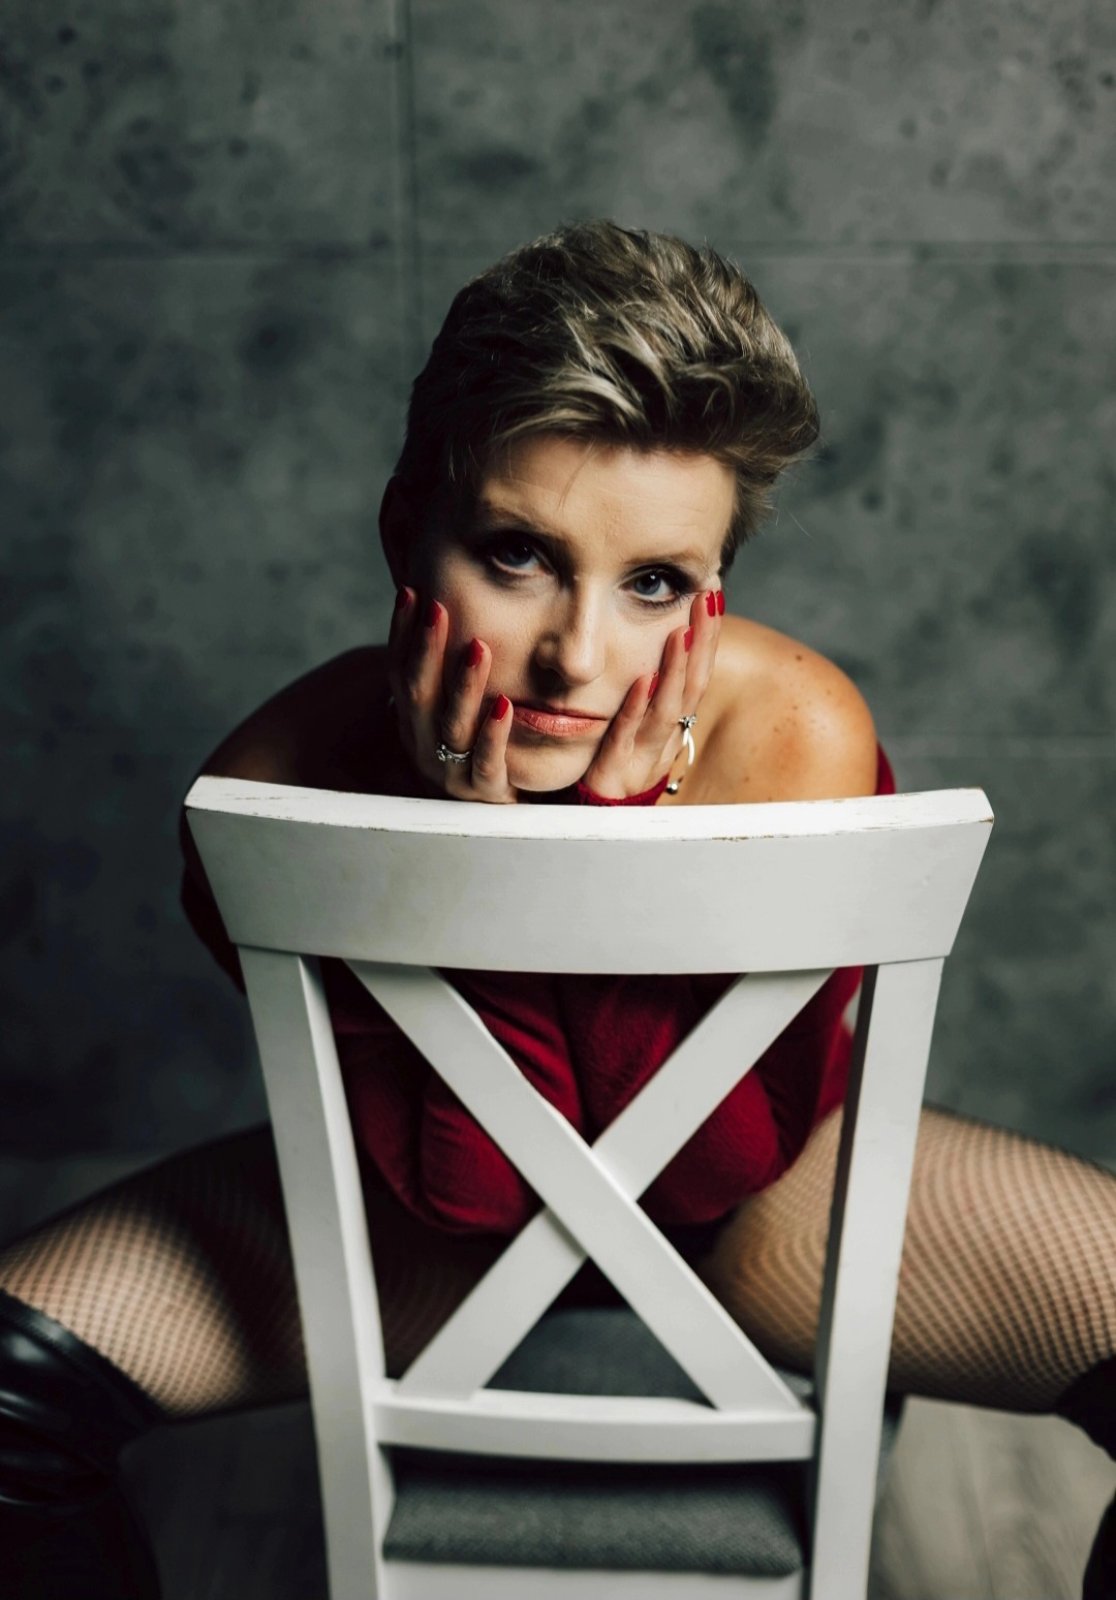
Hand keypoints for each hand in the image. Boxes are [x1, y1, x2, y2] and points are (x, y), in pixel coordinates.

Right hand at [387, 587, 518, 802]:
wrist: (501, 802)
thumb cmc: (478, 741)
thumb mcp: (455, 699)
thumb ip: (445, 662)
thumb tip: (441, 602)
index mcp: (412, 718)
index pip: (398, 668)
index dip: (401, 631)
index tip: (410, 590)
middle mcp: (422, 743)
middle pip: (417, 693)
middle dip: (426, 648)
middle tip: (438, 608)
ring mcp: (450, 769)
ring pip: (450, 725)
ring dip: (464, 685)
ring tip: (479, 648)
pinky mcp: (484, 790)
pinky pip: (486, 762)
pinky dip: (494, 733)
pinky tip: (505, 705)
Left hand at [578, 588, 722, 798]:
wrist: (588, 819)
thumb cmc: (610, 764)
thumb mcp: (633, 723)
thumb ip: (648, 687)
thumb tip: (660, 638)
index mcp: (670, 722)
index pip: (696, 670)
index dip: (707, 633)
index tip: (711, 591)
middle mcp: (664, 737)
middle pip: (691, 684)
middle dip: (702, 638)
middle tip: (706, 596)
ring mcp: (642, 755)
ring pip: (666, 708)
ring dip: (675, 668)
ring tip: (681, 631)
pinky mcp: (613, 772)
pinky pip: (627, 736)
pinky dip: (637, 707)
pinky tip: (642, 680)